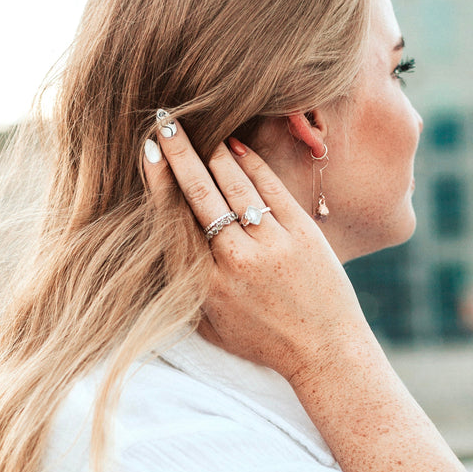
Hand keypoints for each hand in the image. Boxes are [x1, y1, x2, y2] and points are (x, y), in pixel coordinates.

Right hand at [142, 120, 370, 384]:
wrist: (323, 352)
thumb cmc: (261, 340)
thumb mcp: (209, 325)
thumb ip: (183, 287)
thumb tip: (158, 246)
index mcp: (206, 286)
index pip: (174, 222)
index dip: (160, 182)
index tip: (149, 151)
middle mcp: (235, 262)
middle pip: (200, 194)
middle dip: (180, 152)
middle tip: (165, 120)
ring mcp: (272, 245)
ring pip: (235, 185)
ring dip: (214, 151)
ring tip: (198, 126)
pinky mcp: (303, 234)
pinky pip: (270, 188)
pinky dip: (251, 162)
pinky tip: (235, 144)